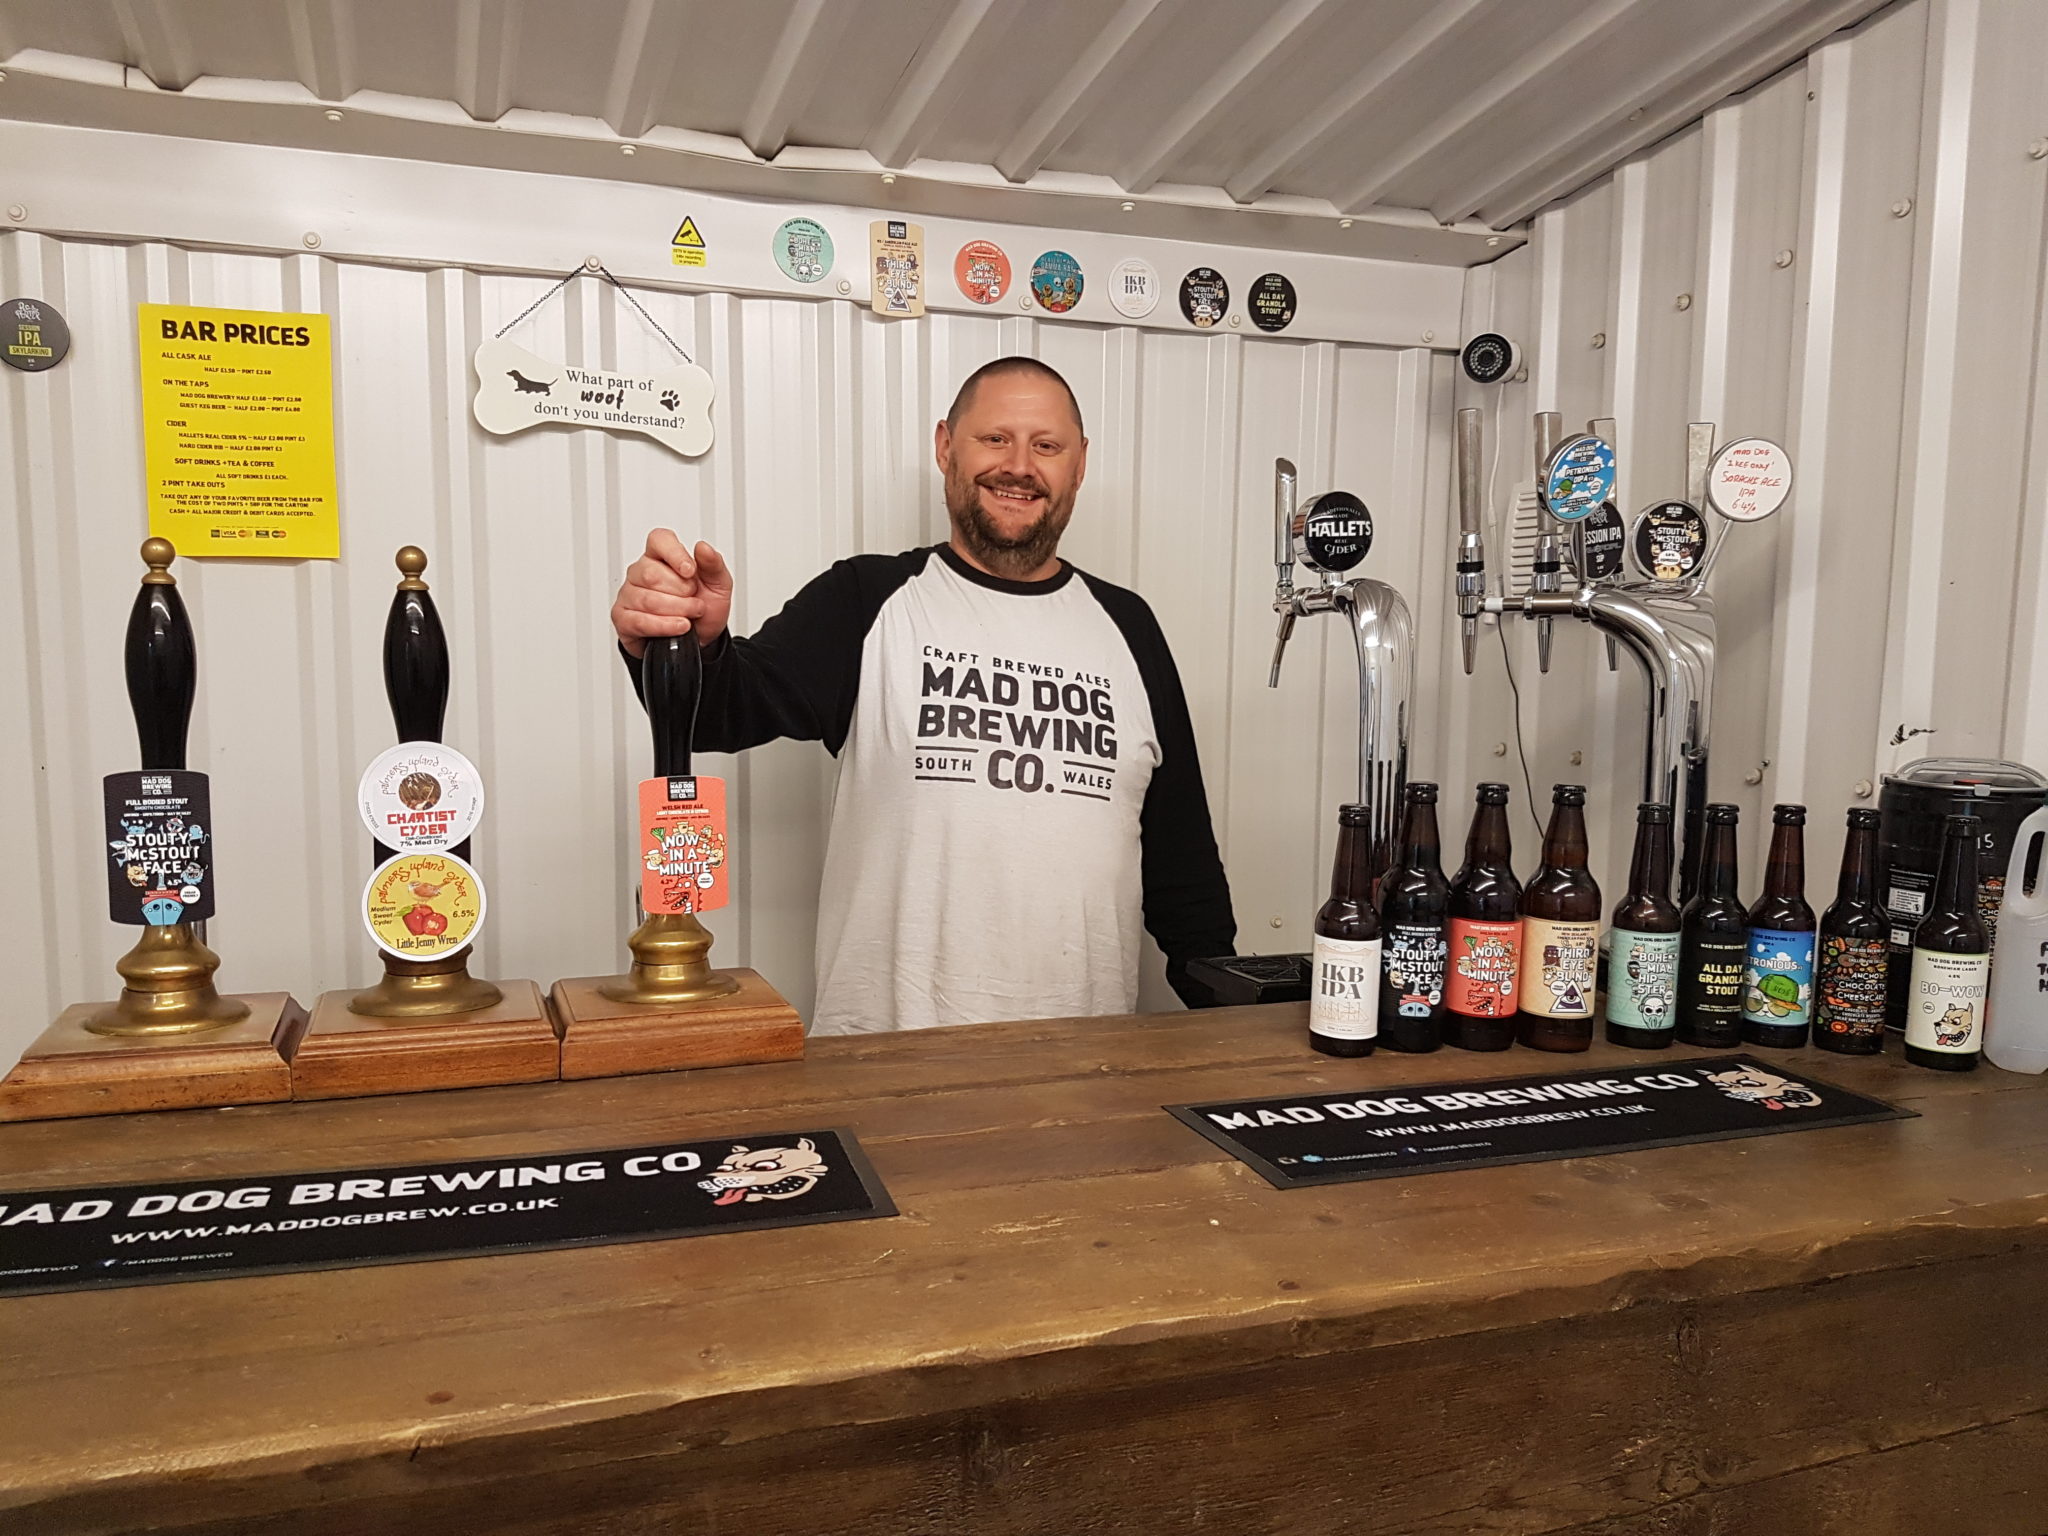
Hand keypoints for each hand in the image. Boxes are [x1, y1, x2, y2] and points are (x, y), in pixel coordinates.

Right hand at [610, 529, 732, 657]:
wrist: (700, 640)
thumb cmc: (704, 609)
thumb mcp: (719, 586)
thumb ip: (713, 564)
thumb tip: (703, 547)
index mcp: (662, 557)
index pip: (659, 540)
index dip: (674, 553)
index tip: (690, 571)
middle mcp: (641, 572)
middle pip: (652, 574)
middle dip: (681, 593)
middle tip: (695, 601)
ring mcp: (629, 594)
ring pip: (647, 599)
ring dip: (677, 611)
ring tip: (690, 616)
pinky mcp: (623, 618)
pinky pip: (639, 621)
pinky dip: (664, 626)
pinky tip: (678, 626)